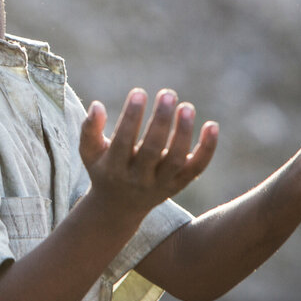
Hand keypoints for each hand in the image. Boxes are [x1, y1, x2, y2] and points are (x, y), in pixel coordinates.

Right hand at [79, 88, 218, 222]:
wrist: (118, 208)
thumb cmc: (103, 169)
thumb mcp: (89, 152)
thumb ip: (89, 129)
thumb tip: (97, 105)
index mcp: (114, 169)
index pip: (123, 142)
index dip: (131, 117)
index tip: (139, 92)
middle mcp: (138, 179)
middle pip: (152, 151)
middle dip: (160, 121)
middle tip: (167, 93)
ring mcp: (160, 185)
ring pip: (176, 160)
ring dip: (183, 133)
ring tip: (186, 107)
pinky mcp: (178, 185)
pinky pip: (196, 168)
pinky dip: (207, 149)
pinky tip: (212, 125)